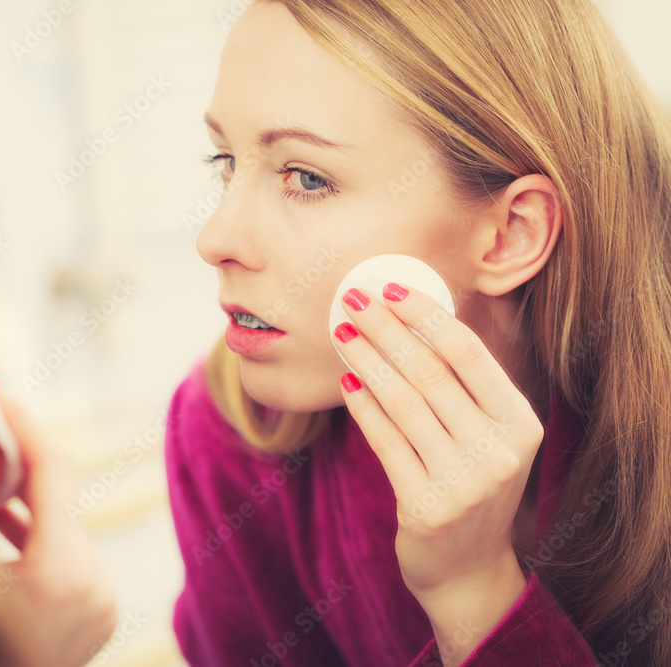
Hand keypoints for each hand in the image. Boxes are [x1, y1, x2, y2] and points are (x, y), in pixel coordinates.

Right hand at [0, 387, 117, 666]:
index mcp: (63, 575)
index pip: (54, 466)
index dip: (20, 420)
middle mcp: (95, 587)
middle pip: (58, 494)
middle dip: (14, 455)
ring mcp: (100, 606)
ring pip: (60, 523)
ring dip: (18, 493)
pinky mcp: (93, 616)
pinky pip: (64, 553)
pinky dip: (30, 531)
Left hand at [334, 284, 543, 663]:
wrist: (467, 569)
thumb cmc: (470, 485)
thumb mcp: (486, 437)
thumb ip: (462, 388)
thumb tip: (410, 319)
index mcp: (520, 424)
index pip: (469, 354)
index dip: (426, 315)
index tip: (391, 288)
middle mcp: (500, 452)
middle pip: (430, 372)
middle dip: (385, 330)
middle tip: (352, 302)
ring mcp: (466, 483)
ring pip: (403, 403)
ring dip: (366, 361)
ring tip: (341, 334)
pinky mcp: (427, 507)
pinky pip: (385, 442)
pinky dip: (362, 407)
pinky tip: (346, 382)